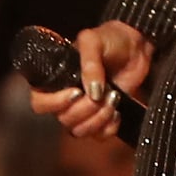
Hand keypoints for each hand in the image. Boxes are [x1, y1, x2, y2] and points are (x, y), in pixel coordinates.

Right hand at [32, 20, 151, 140]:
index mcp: (57, 80)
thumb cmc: (109, 39)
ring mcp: (84, 110)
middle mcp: (66, 98)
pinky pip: (99, 136)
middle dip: (86, 109)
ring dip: (99, 118)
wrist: (135, 47)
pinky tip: (118, 111)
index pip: (40, 103)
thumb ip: (89, 63)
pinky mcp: (102, 118)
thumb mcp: (94, 41)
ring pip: (80, 131)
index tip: (76, 92)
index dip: (54, 103)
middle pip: (64, 119)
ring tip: (114, 97)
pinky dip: (109, 127)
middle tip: (104, 91)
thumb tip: (91, 91)